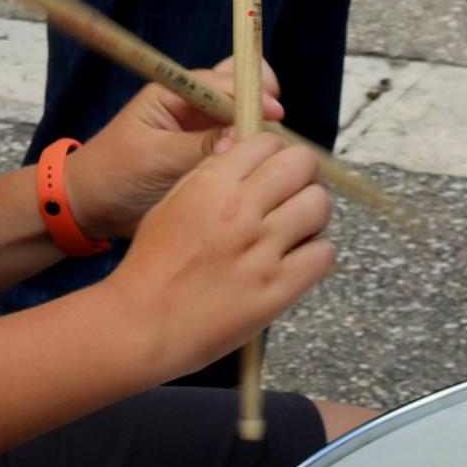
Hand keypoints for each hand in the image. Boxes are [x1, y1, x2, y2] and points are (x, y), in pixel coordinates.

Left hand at [68, 59, 278, 242]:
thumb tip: (240, 139)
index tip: (275, 113)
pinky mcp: (205, 152)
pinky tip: (263, 167)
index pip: (221, 81)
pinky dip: (252, 150)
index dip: (251, 94)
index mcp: (173, 92)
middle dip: (263, 102)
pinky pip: (236, 143)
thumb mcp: (155, 160)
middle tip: (277, 130)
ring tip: (272, 152)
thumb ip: (199, 147)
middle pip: (239, 86)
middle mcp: (191, 104)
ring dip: (259, 128)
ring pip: (242, 115)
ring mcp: (200, 127)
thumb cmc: (113, 176)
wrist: (91, 205)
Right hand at [102, 132, 335, 374]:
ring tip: (297, 231)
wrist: (142, 324)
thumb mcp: (172, 203)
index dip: (277, 154)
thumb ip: (212, 177)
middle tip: (294, 195)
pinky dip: (318, 255)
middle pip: (302, 164)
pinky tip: (299, 262)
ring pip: (319, 205)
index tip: (275, 171)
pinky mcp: (277, 289)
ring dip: (313, 214)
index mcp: (211, 184)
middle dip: (303, 175)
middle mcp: (239, 211)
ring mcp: (261, 251)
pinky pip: (324, 254)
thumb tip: (251, 160)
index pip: (269, 141)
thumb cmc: (151, 265)